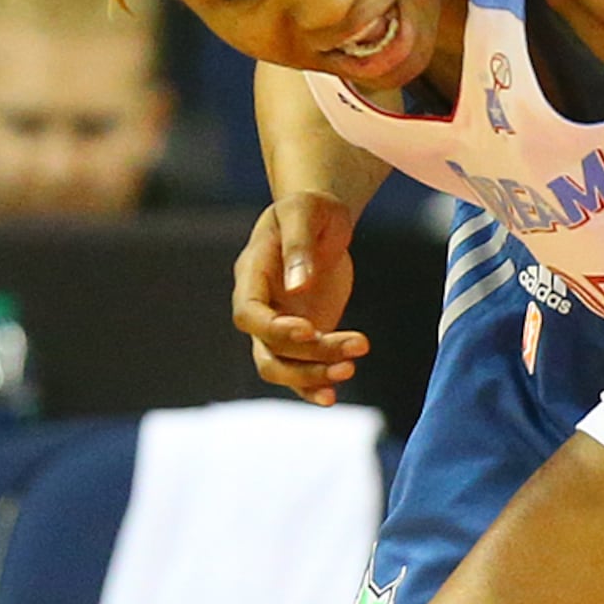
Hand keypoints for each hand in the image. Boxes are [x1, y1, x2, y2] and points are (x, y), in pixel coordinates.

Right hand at [234, 192, 368, 403]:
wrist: (322, 220)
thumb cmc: (311, 210)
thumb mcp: (307, 213)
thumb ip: (299, 246)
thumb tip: (297, 285)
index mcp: (252, 275)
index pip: (249, 313)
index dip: (273, 328)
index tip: (309, 329)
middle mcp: (260, 305)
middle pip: (268, 348)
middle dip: (306, 357)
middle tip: (354, 351)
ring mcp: (279, 324)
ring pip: (280, 365)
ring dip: (312, 375)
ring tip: (351, 368)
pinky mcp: (303, 335)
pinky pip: (300, 368)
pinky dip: (313, 384)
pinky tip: (336, 393)